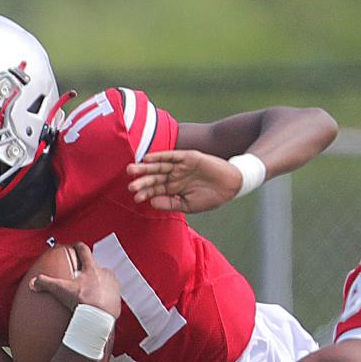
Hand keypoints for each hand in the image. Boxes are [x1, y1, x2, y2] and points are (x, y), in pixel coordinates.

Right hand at [31, 242, 121, 318]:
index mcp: (91, 268)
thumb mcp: (62, 291)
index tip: (75, 246)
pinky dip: (105, 297)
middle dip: (89, 269)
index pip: (84, 250)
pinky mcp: (118, 298)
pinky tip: (99, 302)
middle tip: (82, 275)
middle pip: (96, 265)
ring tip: (91, 290)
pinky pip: (111, 294)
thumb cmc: (85, 303)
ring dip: (99, 283)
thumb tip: (35, 282)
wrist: (100, 318)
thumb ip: (47, 284)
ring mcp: (113, 285)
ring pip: (106, 279)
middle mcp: (104, 273)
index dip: (78, 247)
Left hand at [126, 150, 242, 212]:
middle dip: (142, 181)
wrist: (230, 186)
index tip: (134, 197)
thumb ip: (170, 204)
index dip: (145, 193)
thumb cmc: (211, 198)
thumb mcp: (188, 205)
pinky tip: (148, 159)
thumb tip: (152, 203)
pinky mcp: (188, 157)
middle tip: (129, 185)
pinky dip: (160, 156)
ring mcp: (180, 166)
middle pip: (154, 177)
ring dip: (146, 168)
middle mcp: (175, 176)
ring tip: (132, 170)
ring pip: (159, 166)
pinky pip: (171, 156)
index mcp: (174, 189)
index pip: (156, 190)